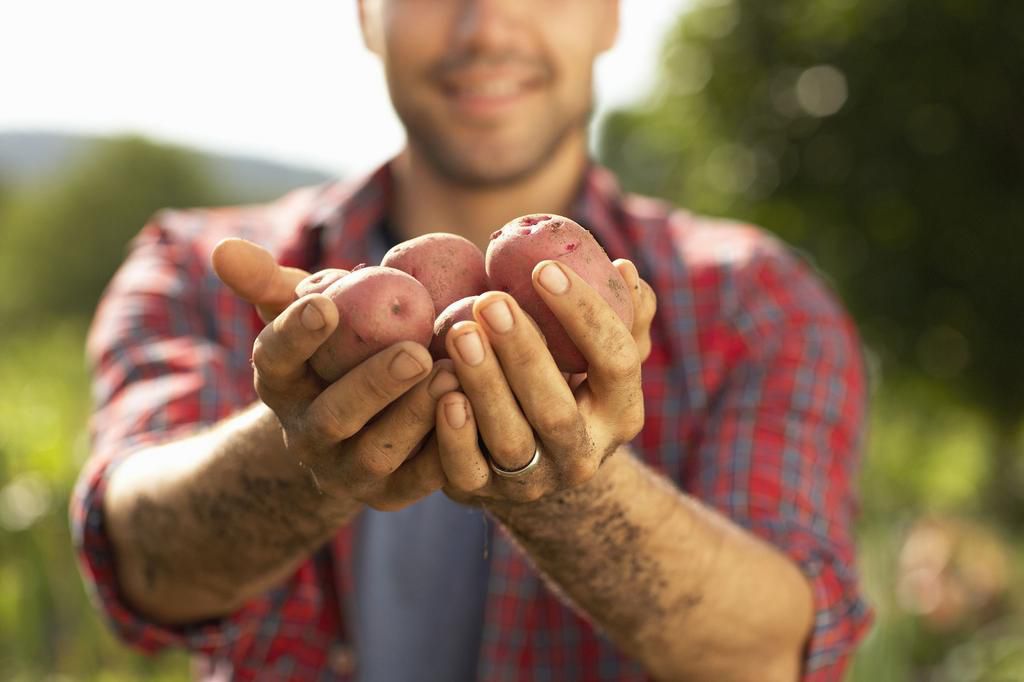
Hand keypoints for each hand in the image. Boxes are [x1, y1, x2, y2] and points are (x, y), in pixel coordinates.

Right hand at [212, 238, 456, 510]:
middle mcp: (306, 434)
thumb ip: (271, 281)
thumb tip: (223, 248)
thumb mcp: (307, 311)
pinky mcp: (391, 493)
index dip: (296, 334)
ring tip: (451, 378)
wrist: (358, 424)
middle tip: (414, 353)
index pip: (276, 359)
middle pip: (333, 416)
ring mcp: (346, 470)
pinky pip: (418, 480)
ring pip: (377, 454)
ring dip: (414, 419)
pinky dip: (444, 452)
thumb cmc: (338, 347)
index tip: (326, 303)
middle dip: (373, 385)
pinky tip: (473, 415)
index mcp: (280, 383)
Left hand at [430, 258, 656, 505]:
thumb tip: (623, 270)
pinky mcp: (482, 492)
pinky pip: (466, 471)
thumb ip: (621, 315)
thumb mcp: (603, 357)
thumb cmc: (570, 385)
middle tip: (492, 301)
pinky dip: (454, 435)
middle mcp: (582, 454)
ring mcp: (532, 480)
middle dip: (524, 353)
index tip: (544, 269)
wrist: (535, 465)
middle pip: (556, 410)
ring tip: (460, 332)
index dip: (584, 315)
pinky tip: (443, 391)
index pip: (615, 362)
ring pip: (511, 440)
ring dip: (485, 385)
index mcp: (621, 413)